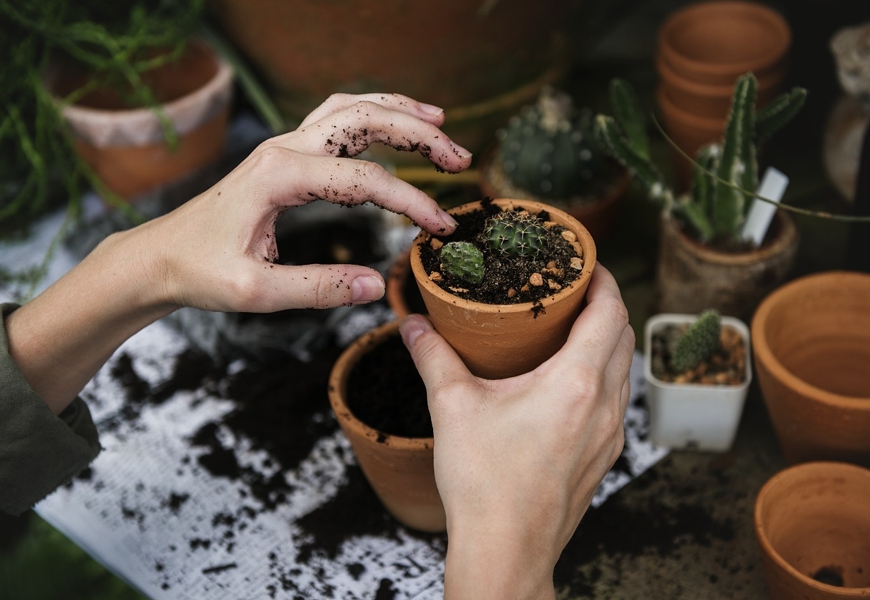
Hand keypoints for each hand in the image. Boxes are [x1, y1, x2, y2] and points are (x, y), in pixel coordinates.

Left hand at [133, 92, 472, 312]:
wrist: (159, 256)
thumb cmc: (199, 271)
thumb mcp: (256, 292)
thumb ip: (318, 288)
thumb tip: (377, 286)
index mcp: (279, 176)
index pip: (365, 180)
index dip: (411, 202)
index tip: (441, 228)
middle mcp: (283, 149)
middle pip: (365, 120)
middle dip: (419, 134)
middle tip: (460, 158)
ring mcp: (283, 146)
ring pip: (350, 109)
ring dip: (398, 112)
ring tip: (440, 121)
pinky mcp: (284, 156)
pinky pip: (335, 120)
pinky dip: (371, 116)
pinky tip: (393, 125)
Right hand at [400, 264, 634, 599]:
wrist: (506, 551)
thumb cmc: (484, 484)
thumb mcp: (452, 408)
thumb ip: (432, 357)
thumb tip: (412, 324)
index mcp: (576, 383)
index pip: (611, 312)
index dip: (604, 279)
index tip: (585, 263)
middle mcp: (604, 406)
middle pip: (624, 336)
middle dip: (605, 305)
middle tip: (572, 290)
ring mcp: (610, 435)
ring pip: (624, 370)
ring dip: (606, 341)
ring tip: (569, 329)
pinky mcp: (604, 457)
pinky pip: (616, 401)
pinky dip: (602, 376)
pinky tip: (567, 381)